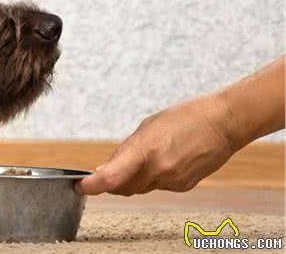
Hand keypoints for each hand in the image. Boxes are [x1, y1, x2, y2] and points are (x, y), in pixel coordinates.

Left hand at [78, 95, 236, 195]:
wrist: (223, 123)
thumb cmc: (185, 117)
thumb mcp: (147, 126)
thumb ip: (126, 150)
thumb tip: (108, 167)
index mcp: (145, 149)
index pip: (111, 177)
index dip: (92, 185)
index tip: (82, 185)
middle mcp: (158, 169)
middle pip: (122, 187)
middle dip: (112, 181)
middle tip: (107, 170)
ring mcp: (172, 180)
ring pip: (140, 188)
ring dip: (133, 178)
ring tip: (145, 156)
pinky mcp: (183, 186)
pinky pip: (158, 187)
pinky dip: (153, 178)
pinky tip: (164, 160)